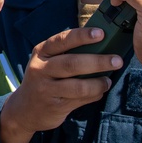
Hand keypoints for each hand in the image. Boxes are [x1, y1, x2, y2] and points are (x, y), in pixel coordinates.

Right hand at [0, 27, 121, 142]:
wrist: (24, 109)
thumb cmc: (43, 79)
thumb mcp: (46, 62)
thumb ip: (66, 53)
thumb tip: (101, 45)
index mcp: (41, 52)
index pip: (62, 40)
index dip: (82, 36)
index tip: (101, 33)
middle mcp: (41, 69)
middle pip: (72, 64)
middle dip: (98, 61)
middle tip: (117, 60)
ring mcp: (46, 89)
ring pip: (78, 86)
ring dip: (98, 83)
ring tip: (108, 81)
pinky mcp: (55, 106)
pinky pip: (80, 100)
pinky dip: (94, 95)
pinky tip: (99, 91)